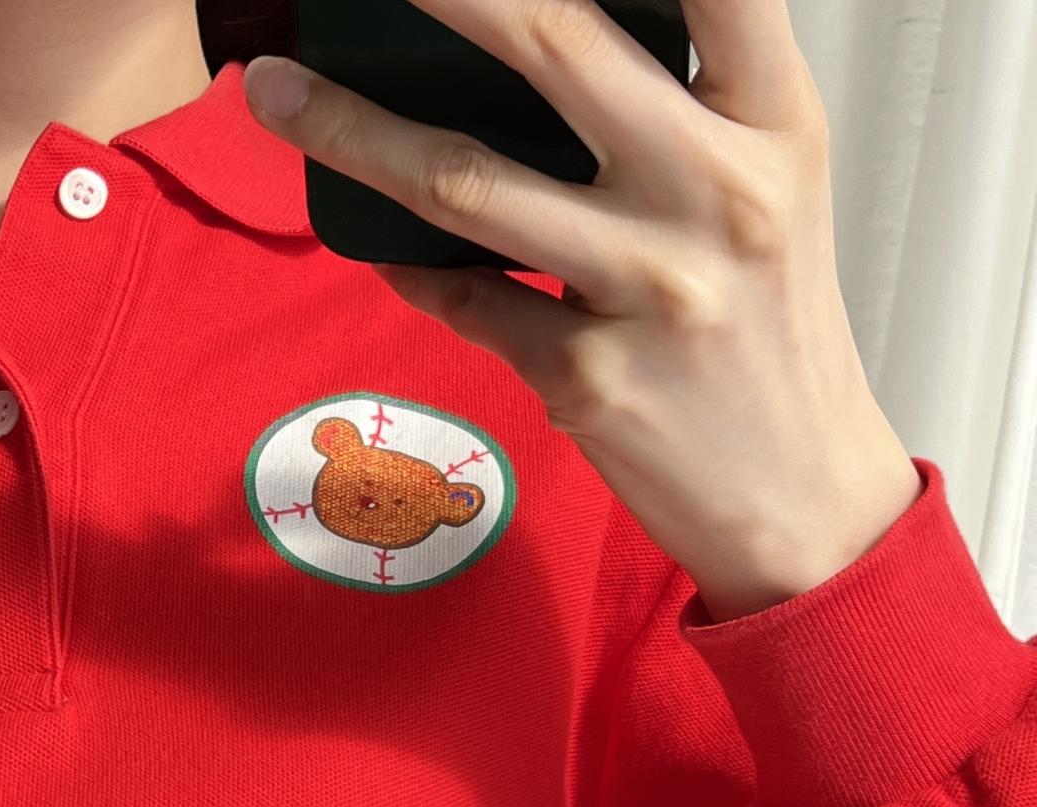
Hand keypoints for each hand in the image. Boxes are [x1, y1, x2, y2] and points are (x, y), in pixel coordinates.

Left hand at [243, 0, 923, 621]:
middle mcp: (719, 191)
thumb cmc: (766, 327)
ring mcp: (649, 289)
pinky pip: (461, 299)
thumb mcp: (765, 193)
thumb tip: (527, 46)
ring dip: (350, 130)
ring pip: (463, 182)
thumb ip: (678, 111)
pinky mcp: (586, 378)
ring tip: (275, 93)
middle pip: (555, 44)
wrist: (798, 495)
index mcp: (776, 123)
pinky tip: (374, 244)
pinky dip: (406, 265)